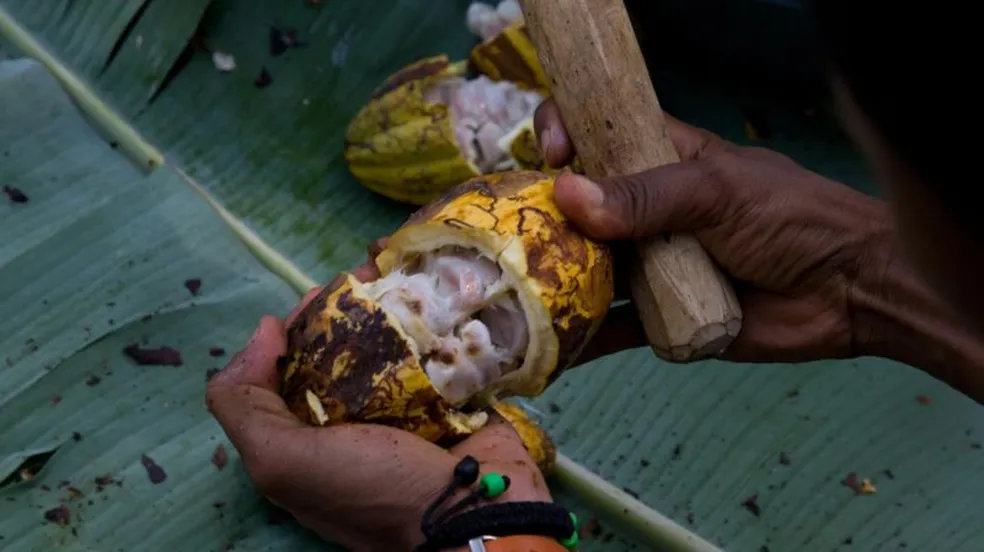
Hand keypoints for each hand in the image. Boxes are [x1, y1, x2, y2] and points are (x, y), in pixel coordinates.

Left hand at [205, 274, 551, 551]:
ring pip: (393, 337)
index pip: (292, 365)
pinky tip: (439, 284)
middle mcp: (356, 415)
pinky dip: (440, 315)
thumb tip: (266, 329)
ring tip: (402, 266)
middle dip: (349, 303)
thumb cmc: (373, 489)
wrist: (472, 515)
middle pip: (344, 343)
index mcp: (310, 431)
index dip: (297, 327)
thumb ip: (245, 402)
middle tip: (366, 273)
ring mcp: (410, 403)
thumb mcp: (283, 462)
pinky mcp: (455, 392)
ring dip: (395, 299)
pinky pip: (442, 345)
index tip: (318, 300)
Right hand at [533, 98, 892, 362]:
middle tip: (513, 238)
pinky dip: (582, 338)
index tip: (551, 157)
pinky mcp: (660, 316)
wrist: (852, 294)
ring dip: (553, 280)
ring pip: (586, 269)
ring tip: (517, 295)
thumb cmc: (792, 219)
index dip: (566, 133)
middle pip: (578, 206)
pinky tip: (552, 348)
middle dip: (542, 217)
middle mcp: (647, 210)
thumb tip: (566, 193)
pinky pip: (611, 326)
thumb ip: (646, 194)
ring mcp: (651, 264)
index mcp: (663, 158)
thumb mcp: (718, 191)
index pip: (599, 132)